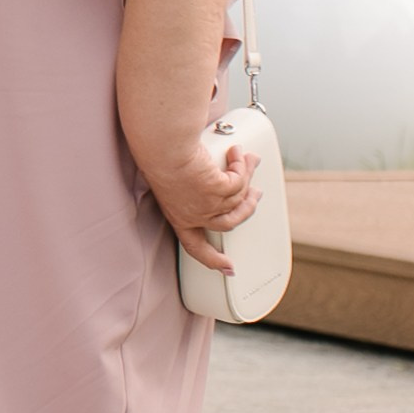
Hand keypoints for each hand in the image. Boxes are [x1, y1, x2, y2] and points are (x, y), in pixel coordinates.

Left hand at [150, 128, 258, 274]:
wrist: (160, 144)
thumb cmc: (158, 153)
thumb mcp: (173, 175)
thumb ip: (195, 180)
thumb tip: (217, 175)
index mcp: (177, 215)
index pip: (194, 246)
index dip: (212, 260)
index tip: (228, 269)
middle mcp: (193, 215)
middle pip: (227, 224)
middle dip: (246, 210)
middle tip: (256, 196)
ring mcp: (207, 206)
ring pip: (238, 201)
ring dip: (247, 180)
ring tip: (248, 161)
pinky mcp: (219, 191)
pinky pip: (239, 182)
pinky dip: (241, 167)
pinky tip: (237, 153)